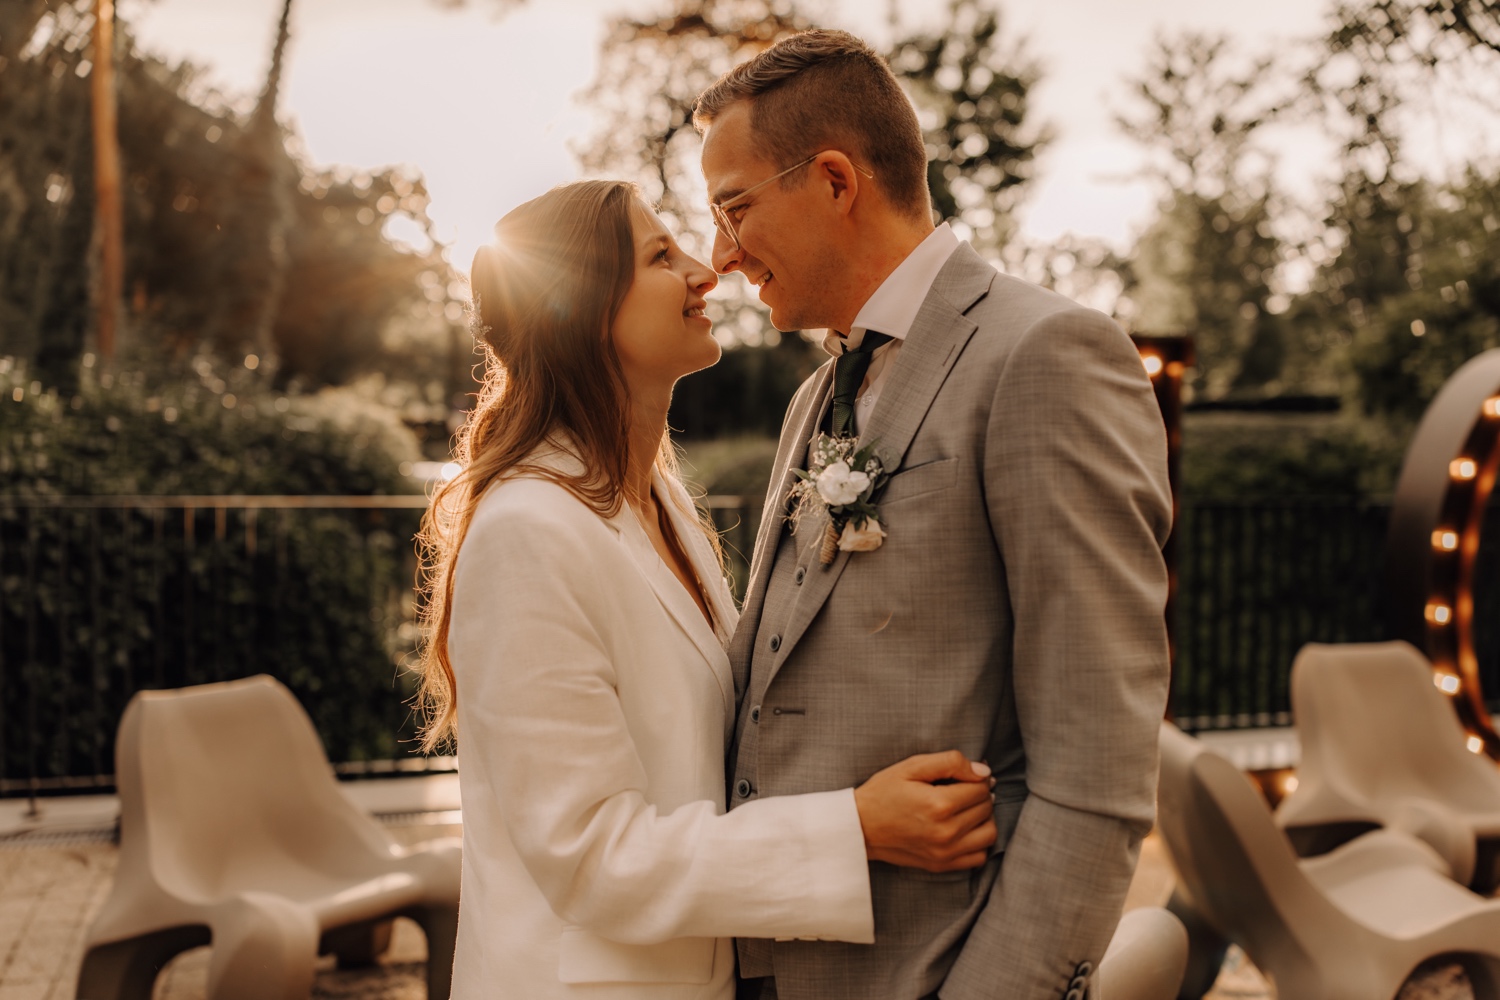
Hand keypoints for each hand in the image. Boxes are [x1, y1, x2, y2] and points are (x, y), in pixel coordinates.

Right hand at [853, 750, 997, 872]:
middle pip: (986, 809)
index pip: (981, 788)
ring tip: (967, 809)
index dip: (977, 778)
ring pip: (989, 833)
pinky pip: (979, 857)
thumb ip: (950, 762)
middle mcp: (946, 832)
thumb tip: (984, 771)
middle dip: (980, 795)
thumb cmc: (884, 792)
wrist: (860, 826)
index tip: (966, 775)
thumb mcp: (912, 766)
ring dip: (984, 818)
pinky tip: (965, 830)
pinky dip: (978, 842)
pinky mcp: (941, 865)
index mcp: (939, 804)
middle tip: (963, 788)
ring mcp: (945, 852)